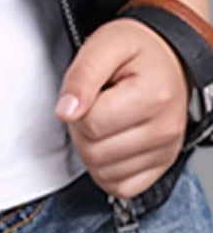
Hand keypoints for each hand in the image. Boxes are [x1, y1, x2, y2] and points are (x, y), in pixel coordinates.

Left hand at [55, 18, 190, 198]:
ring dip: (91, 149)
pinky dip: (106, 170)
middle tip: (91, 104)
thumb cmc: (136, 49)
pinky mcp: (161, 166)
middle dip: (80, 129)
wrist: (167, 56)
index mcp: (152, 96)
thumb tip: (66, 111)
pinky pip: (122, 187)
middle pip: (95, 152)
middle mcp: (164, 129)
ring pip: (104, 173)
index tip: (85, 91)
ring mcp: (165, 151)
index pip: (91, 123)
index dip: (76, 107)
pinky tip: (109, 142)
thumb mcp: (104, 44)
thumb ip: (81, 76)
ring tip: (102, 118)